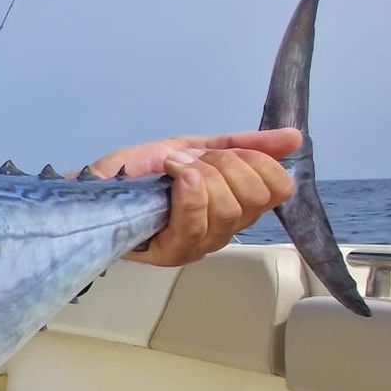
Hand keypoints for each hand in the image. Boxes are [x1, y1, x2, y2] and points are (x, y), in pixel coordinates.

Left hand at [86, 128, 299, 266]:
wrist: (95, 184)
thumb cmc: (141, 171)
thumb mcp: (196, 148)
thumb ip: (244, 145)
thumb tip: (295, 138)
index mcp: (235, 208)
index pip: (279, 189)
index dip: (258, 161)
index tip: (222, 151)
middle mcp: (223, 232)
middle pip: (255, 197)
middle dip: (224, 164)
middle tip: (190, 160)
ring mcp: (198, 246)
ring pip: (229, 207)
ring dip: (199, 173)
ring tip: (172, 167)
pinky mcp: (171, 253)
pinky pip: (197, 220)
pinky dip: (187, 187)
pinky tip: (171, 174)